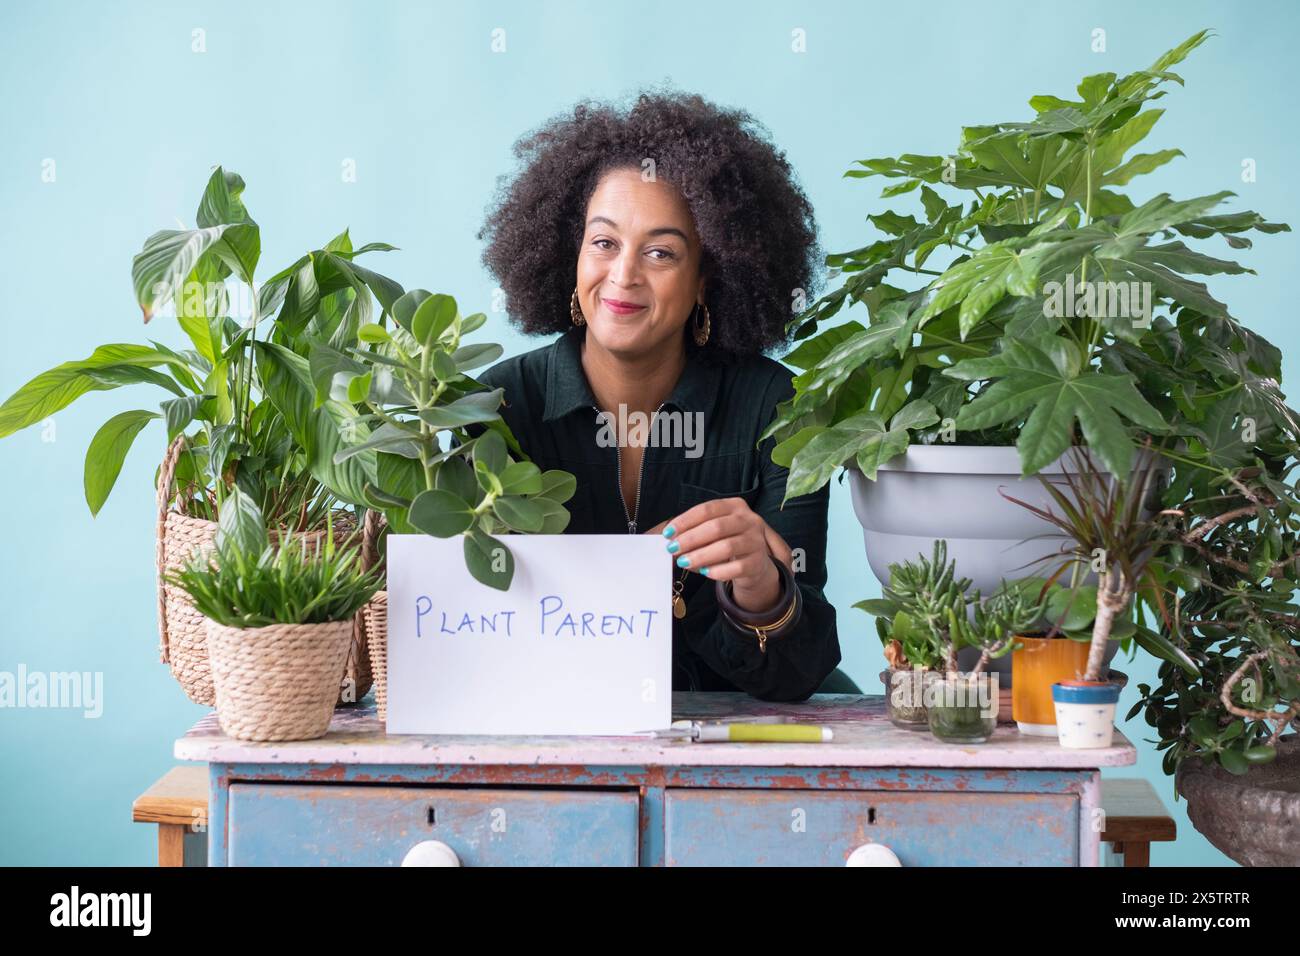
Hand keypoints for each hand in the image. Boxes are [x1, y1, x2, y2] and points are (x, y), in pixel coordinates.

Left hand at [656, 497, 792, 612]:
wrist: (755, 563)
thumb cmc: (728, 542)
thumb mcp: (715, 530)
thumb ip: (696, 530)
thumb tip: (672, 539)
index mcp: (735, 506)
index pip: (707, 509)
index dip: (685, 521)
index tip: (668, 533)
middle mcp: (749, 520)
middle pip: (716, 527)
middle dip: (690, 539)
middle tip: (673, 549)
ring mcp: (756, 541)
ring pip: (726, 547)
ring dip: (701, 555)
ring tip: (684, 562)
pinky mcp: (758, 562)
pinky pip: (736, 567)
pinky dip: (717, 571)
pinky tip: (704, 572)